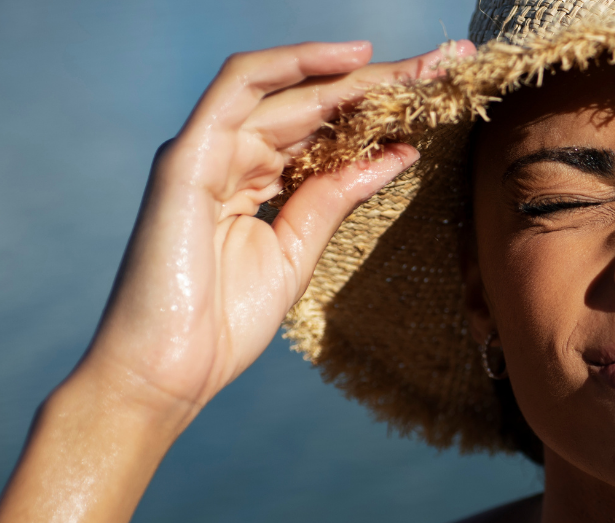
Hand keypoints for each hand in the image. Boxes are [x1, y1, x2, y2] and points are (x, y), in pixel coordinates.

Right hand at [79, 40, 475, 425]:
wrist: (167, 371)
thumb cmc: (222, 324)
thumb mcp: (298, 250)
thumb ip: (337, 196)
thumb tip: (399, 152)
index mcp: (255, 176)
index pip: (325, 126)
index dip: (383, 105)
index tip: (443, 91)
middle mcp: (231, 154)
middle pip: (314, 100)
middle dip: (384, 80)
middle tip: (447, 62)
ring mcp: (206, 151)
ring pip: (286, 89)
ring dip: (353, 71)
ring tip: (415, 66)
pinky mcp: (186, 158)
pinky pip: (237, 90)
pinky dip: (291, 66)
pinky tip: (347, 59)